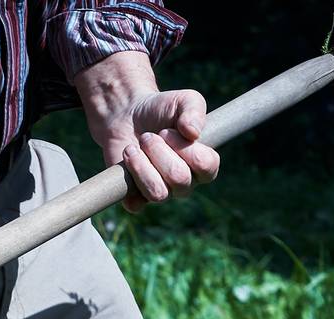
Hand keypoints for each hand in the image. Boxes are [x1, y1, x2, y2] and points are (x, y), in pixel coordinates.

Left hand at [72, 51, 218, 212]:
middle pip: (179, 178)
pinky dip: (130, 178)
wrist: (127, 115)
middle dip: (159, 151)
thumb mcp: (184, 100)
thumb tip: (193, 134)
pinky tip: (127, 159)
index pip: (207, 167)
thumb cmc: (162, 109)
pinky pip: (136, 204)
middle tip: (148, 137)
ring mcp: (161, 192)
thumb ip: (195, 110)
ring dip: (142, 165)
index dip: (187, 148)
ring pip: (158, 193)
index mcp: (203, 164)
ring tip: (135, 147)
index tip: (168, 130)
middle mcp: (185, 183)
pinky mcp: (135, 198)